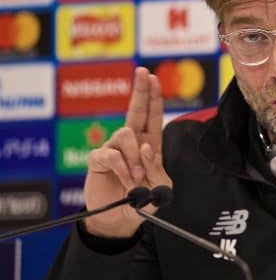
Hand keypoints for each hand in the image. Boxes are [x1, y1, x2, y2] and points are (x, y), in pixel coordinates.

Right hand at [83, 67, 172, 237]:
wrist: (119, 221)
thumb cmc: (142, 201)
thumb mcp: (160, 188)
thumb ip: (157, 170)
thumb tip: (146, 148)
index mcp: (150, 144)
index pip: (153, 116)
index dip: (154, 97)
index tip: (153, 77)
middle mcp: (132, 142)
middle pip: (136, 110)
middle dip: (141, 90)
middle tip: (143, 71)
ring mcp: (114, 149)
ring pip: (126, 134)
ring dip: (134, 156)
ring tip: (137, 178)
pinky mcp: (98, 160)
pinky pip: (111, 155)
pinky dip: (122, 168)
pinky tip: (126, 180)